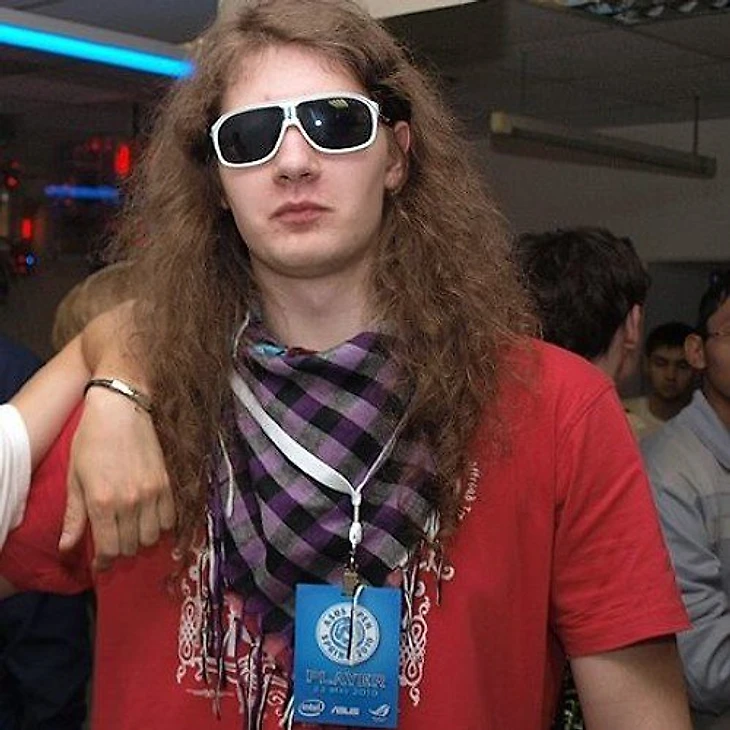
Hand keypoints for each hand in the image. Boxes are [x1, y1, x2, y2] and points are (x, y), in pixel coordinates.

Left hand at [60, 386, 174, 570]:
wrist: (122, 409)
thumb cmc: (91, 440)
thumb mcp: (75, 477)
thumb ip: (74, 515)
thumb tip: (67, 546)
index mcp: (102, 501)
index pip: (110, 549)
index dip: (105, 562)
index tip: (102, 563)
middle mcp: (130, 502)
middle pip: (132, 546)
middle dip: (121, 550)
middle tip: (115, 541)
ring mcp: (153, 492)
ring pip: (153, 536)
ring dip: (142, 538)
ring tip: (132, 530)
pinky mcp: (168, 482)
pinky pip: (171, 518)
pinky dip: (161, 525)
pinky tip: (150, 518)